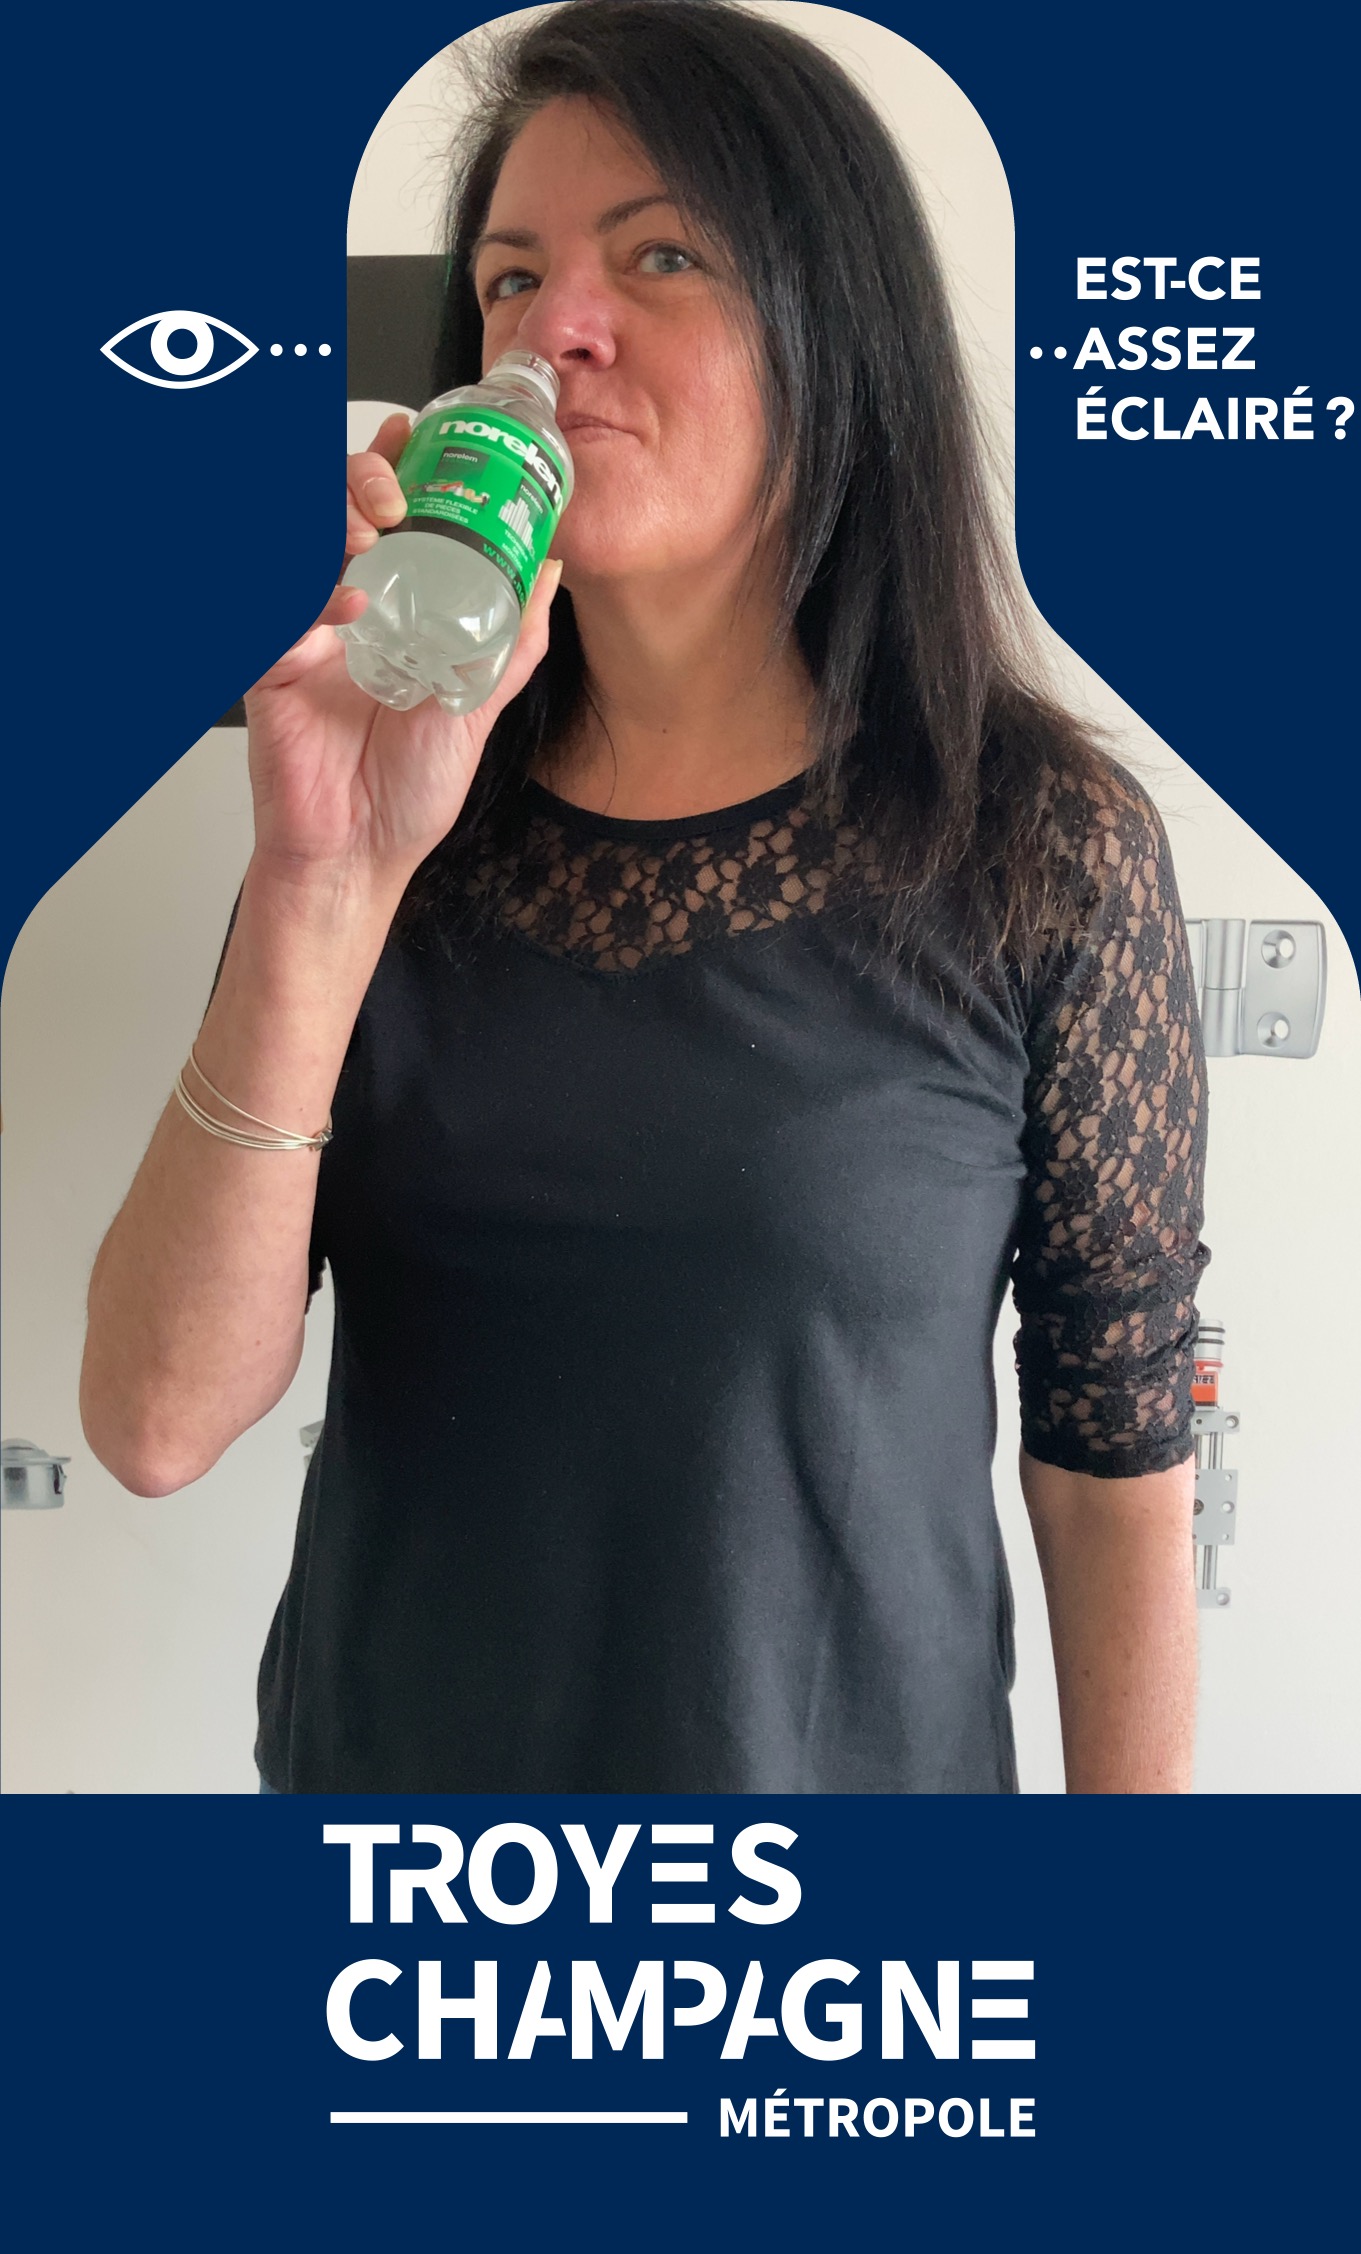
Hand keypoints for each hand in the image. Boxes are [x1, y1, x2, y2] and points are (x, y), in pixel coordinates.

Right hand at [242, 412, 562, 896]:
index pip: (383, 509)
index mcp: (390, 603)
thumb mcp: (477, 703)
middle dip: (358, 477)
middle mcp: (339, 606)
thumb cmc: (408, 786)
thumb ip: (514, 637)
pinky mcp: (268, 669)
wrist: (364, 854)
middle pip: (331, 508)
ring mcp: (301, 633)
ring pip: (292, 542)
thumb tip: (553, 569)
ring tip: (365, 534)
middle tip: (391, 495)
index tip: (418, 432)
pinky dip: (307, 601)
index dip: (393, 460)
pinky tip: (341, 611)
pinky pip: (271, 614)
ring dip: (328, 522)